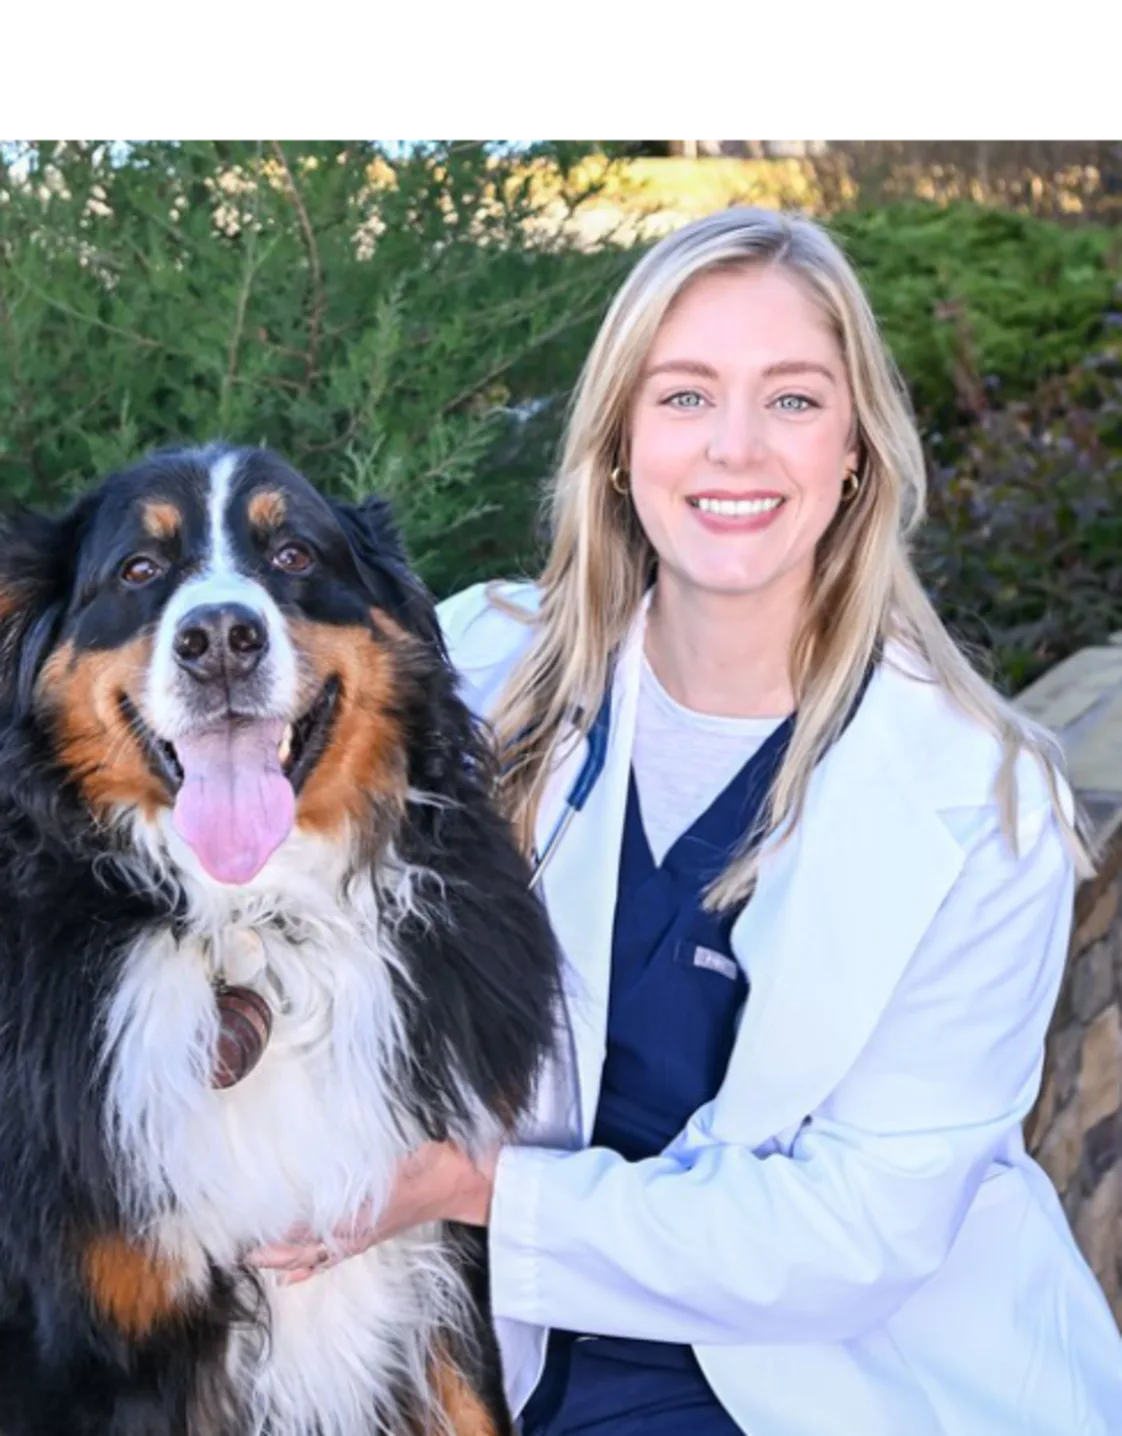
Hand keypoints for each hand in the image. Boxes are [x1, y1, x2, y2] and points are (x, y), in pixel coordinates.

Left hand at [246, 1140, 497, 1284]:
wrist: (461, 1181)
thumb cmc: (432, 1160)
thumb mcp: (398, 1150)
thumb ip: (367, 1152)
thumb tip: (339, 1139)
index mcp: (359, 1213)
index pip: (309, 1227)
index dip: (279, 1230)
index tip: (249, 1228)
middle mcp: (356, 1231)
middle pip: (304, 1248)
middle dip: (272, 1251)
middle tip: (239, 1251)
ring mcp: (362, 1237)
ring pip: (314, 1257)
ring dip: (284, 1260)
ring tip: (254, 1262)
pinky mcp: (369, 1236)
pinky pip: (332, 1258)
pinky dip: (310, 1267)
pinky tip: (294, 1277)